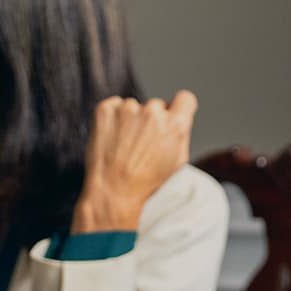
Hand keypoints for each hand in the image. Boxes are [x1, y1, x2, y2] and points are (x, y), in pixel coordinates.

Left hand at [73, 91, 197, 232]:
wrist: (113, 191)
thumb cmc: (146, 183)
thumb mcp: (177, 163)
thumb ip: (181, 135)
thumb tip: (179, 117)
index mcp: (175, 125)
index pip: (185, 99)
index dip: (179, 108)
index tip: (172, 114)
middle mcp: (153, 113)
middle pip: (157, 105)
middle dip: (152, 120)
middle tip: (142, 145)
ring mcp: (128, 109)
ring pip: (133, 107)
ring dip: (130, 120)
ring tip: (125, 147)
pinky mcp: (105, 110)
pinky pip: (114, 106)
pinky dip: (113, 119)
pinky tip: (112, 140)